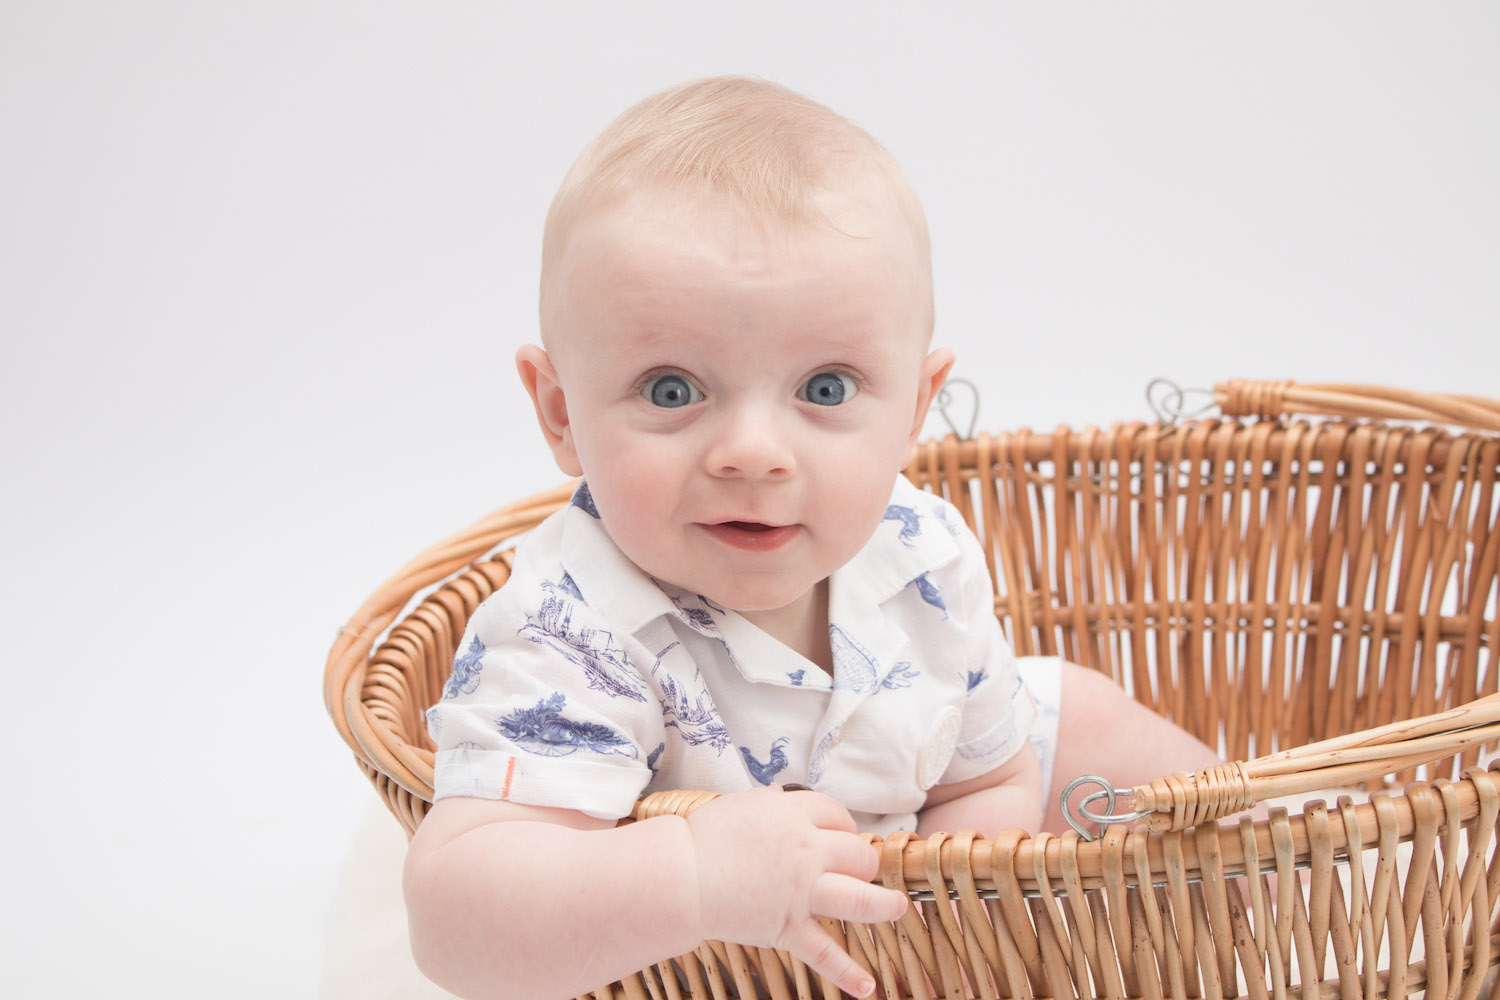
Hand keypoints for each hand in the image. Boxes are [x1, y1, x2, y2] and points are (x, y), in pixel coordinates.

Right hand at [685, 786, 906, 996]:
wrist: (683, 874)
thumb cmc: (706, 836)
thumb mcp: (745, 805)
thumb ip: (775, 806)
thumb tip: (788, 803)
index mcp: (796, 816)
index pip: (838, 815)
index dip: (845, 826)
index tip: (843, 834)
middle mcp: (808, 852)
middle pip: (858, 854)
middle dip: (864, 861)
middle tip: (860, 869)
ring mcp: (802, 893)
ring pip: (860, 900)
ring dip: (885, 906)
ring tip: (898, 908)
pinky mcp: (789, 928)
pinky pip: (825, 954)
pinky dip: (847, 974)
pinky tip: (867, 987)